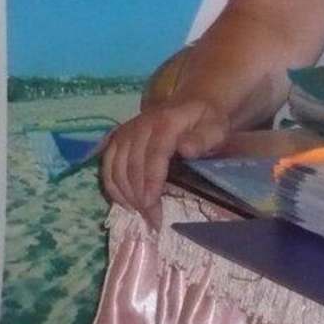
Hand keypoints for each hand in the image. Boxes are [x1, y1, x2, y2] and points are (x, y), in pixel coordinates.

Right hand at [99, 98, 229, 228]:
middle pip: (133, 165)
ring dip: (125, 195)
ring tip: (141, 214)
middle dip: (140, 196)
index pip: (154, 154)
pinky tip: (125, 203)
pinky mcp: (118, 139)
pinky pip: (107, 167)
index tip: (151, 205)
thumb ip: (203, 139)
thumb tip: (186, 149)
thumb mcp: (216, 128)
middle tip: (152, 219)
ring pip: (116, 169)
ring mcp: (126, 132)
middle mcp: (141, 125)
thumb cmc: (207, 122)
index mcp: (166, 122)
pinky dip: (113, 188)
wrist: (192, 104)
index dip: (151, 182)